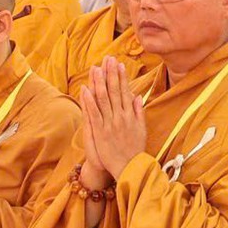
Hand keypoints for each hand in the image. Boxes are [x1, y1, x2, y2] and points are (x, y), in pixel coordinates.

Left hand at [79, 56, 147, 183]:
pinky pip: (94, 113)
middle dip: (110, 74)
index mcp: (131, 115)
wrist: (130, 168)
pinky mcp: (101, 132)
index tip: (118, 64)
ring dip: (99, 82)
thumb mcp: (142, 129)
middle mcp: (121, 116)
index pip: (125, 91)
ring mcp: (110, 123)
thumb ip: (139, 112)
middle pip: (114, 91)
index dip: (122, 77)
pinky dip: (89, 101)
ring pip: (103, 99)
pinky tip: (85, 89)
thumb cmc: (135, 150)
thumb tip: (138, 96)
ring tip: (96, 68)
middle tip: (108, 59)